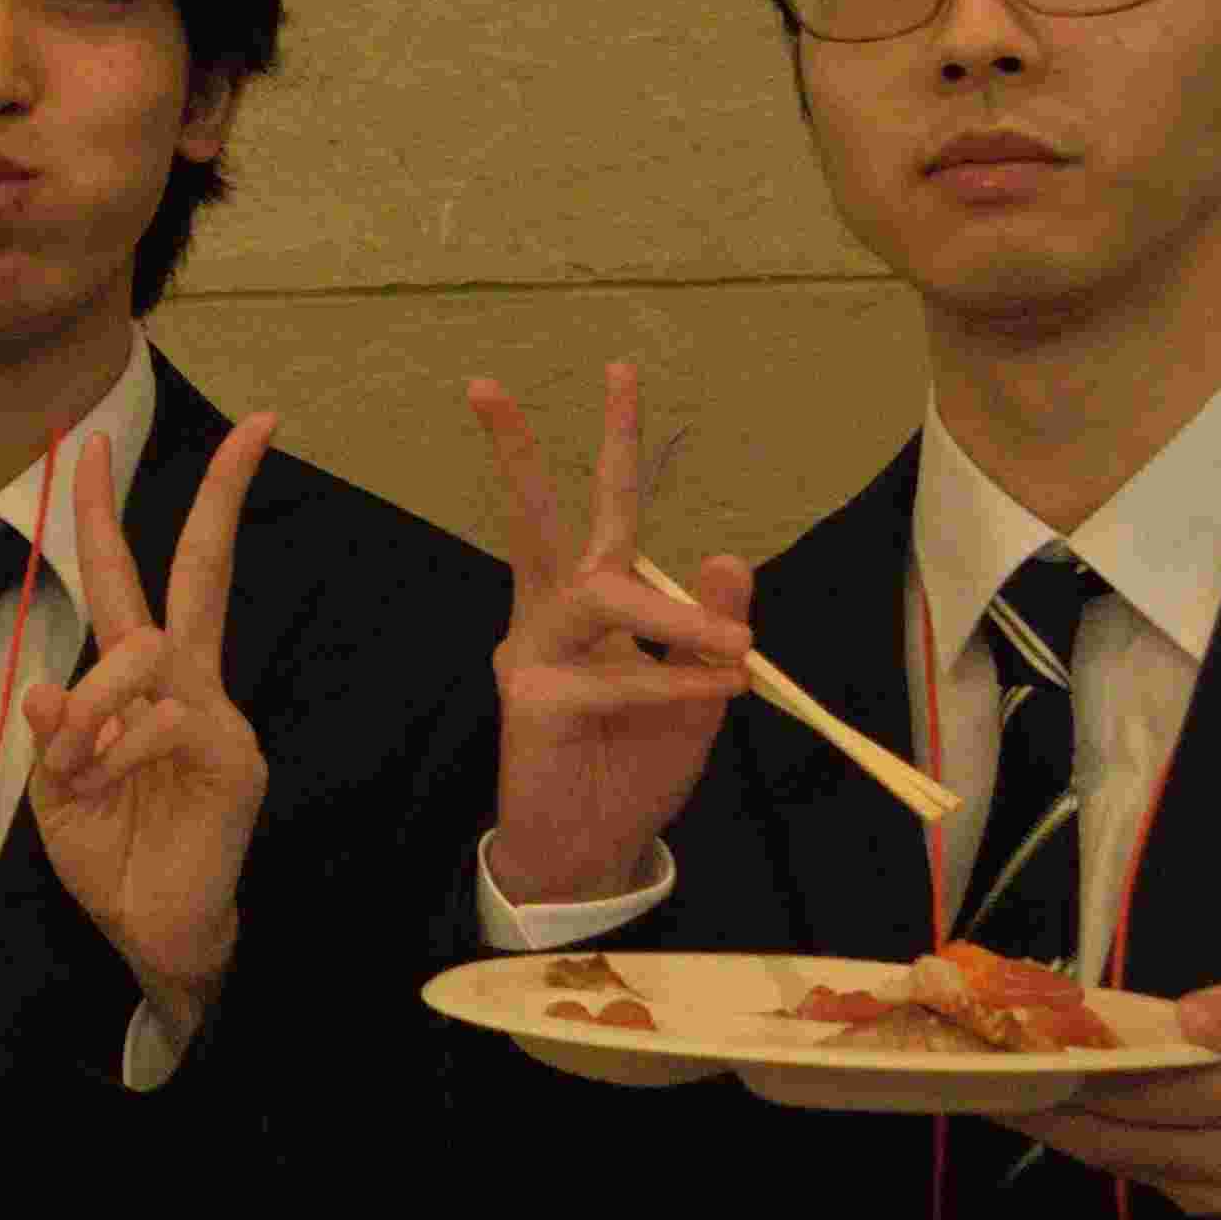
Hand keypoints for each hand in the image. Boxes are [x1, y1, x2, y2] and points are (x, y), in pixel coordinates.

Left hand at [21, 414, 275, 1034]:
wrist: (155, 935)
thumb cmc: (113, 857)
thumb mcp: (57, 790)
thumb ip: (53, 735)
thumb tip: (46, 688)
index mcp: (141, 684)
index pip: (129, 584)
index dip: (104, 516)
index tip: (88, 444)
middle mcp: (188, 685)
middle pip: (201, 574)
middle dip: (222, 498)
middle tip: (256, 427)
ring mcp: (218, 717)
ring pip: (147, 654)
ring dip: (92, 708)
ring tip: (77, 772)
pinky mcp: (233, 759)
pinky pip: (163, 720)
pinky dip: (116, 750)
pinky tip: (106, 786)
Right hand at [468, 362, 754, 904]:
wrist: (591, 850)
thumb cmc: (634, 766)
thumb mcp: (696, 689)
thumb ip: (707, 625)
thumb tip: (726, 554)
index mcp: (584, 607)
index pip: (596, 513)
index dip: (613, 442)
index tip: (619, 369)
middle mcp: (548, 619)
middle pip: (532, 521)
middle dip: (516, 453)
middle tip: (483, 384)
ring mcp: (532, 657)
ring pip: (599, 601)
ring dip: (673, 620)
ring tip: (737, 647)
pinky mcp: (533, 703)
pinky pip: (615, 680)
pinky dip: (673, 687)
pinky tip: (714, 698)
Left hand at [1016, 965, 1220, 1219]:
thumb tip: (1192, 1020)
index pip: (1156, 1090)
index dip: (1084, 1074)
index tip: (1020, 1053)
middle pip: (1122, 1134)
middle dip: (1047, 1106)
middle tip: (980, 1075)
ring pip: (1118, 1161)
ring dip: (1055, 1129)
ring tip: (997, 1092)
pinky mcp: (1211, 1209)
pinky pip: (1135, 1172)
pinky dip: (1090, 1141)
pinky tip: (1049, 1112)